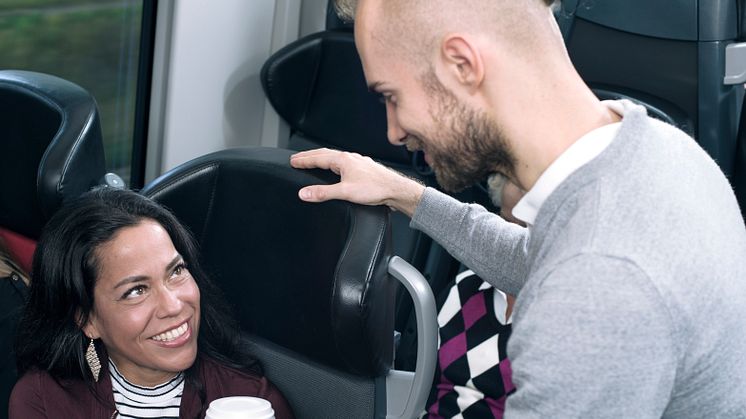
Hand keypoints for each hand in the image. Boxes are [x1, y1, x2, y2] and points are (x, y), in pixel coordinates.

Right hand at [289, 148, 425, 216]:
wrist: (395, 190)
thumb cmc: (375, 189)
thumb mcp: (345, 192)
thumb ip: (323, 193)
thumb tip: (304, 193)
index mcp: (343, 160)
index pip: (318, 158)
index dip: (304, 160)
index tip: (292, 161)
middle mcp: (350, 158)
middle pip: (325, 154)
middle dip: (310, 156)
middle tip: (298, 159)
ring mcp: (357, 162)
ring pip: (335, 158)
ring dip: (322, 159)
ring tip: (313, 161)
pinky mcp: (363, 168)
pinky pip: (343, 162)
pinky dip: (333, 163)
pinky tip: (336, 169)